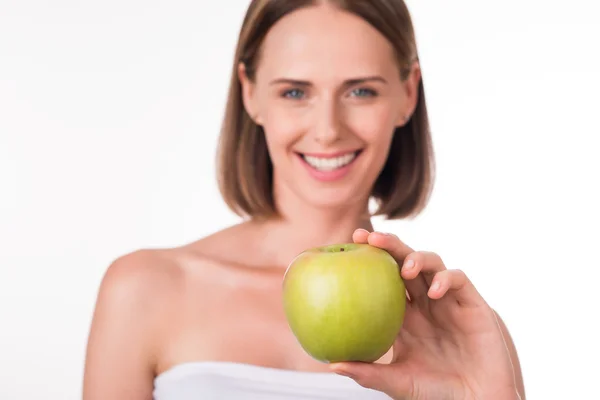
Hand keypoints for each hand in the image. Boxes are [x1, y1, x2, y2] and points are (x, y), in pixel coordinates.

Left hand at [329, 229, 519, 399]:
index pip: (382, 278)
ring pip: (432, 263)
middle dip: (389, 244)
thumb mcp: (397, 382)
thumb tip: (332, 364)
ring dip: (417, 258)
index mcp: (402, 314)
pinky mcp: (472, 304)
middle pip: (404, 261)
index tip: (349, 245)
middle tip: (369, 238)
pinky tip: (434, 292)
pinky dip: (446, 279)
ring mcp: (447, 300)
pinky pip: (458, 279)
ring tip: (406, 269)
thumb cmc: (435, 393)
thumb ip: (369, 373)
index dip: (368, 259)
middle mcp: (423, 301)